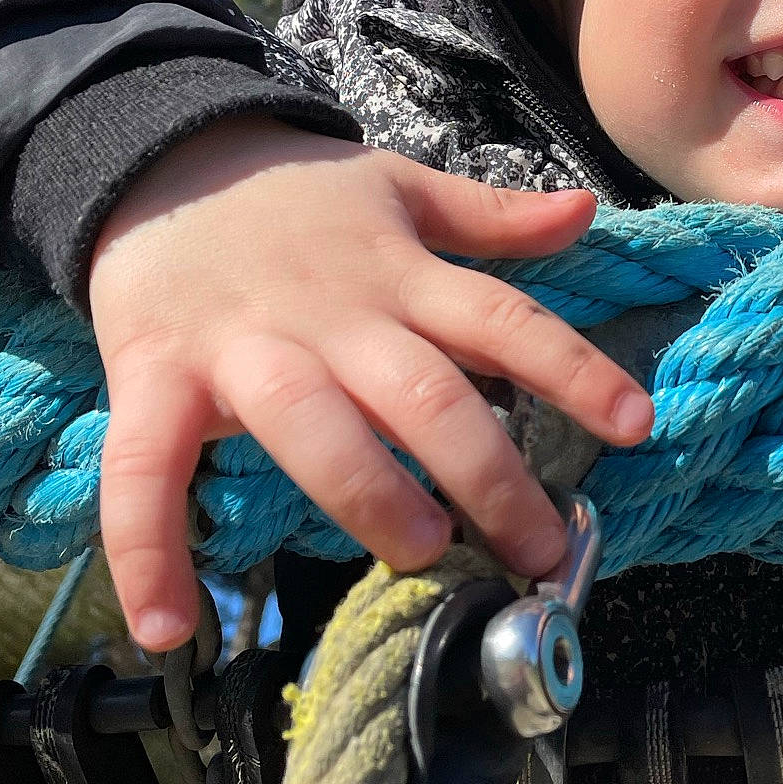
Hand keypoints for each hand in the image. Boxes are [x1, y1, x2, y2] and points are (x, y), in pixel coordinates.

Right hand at [89, 121, 652, 649]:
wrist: (157, 156)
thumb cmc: (294, 197)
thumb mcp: (399, 187)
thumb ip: (490, 216)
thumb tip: (585, 213)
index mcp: (398, 275)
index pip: (503, 320)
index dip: (571, 369)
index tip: (635, 424)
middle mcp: (332, 317)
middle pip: (422, 392)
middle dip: (487, 470)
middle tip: (540, 544)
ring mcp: (243, 351)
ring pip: (312, 426)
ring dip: (367, 492)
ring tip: (422, 551)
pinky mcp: (155, 379)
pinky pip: (146, 469)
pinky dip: (148, 548)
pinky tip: (168, 627)